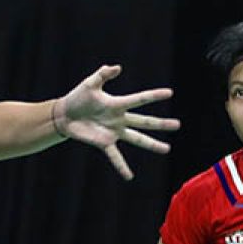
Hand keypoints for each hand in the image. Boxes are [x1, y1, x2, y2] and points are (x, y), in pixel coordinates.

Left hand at [53, 65, 179, 179]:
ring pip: (137, 139)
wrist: (64, 114)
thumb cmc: (78, 97)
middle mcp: (120, 119)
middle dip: (161, 123)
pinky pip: (115, 156)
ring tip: (166, 149)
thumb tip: (117, 67)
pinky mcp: (104, 142)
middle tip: (177, 125)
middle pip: (144, 121)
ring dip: (152, 144)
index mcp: (118, 104)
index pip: (139, 99)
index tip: (169, 93)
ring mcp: (114, 132)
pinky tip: (129, 176)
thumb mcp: (90, 84)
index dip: (153, 95)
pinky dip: (121, 166)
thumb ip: (103, 74)